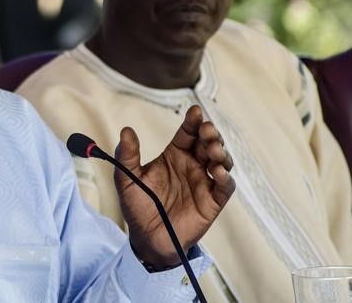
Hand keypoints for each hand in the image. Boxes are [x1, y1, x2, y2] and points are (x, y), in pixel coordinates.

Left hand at [114, 105, 233, 267]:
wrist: (146, 239)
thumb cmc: (138, 207)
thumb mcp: (126, 179)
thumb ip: (127, 156)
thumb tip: (126, 130)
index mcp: (174, 155)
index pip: (188, 133)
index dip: (193, 121)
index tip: (195, 111)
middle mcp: (192, 165)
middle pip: (208, 143)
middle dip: (210, 134)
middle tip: (207, 130)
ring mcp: (204, 182)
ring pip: (221, 161)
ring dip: (221, 152)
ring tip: (213, 149)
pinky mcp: (213, 202)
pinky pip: (224, 187)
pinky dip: (225, 177)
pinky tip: (217, 172)